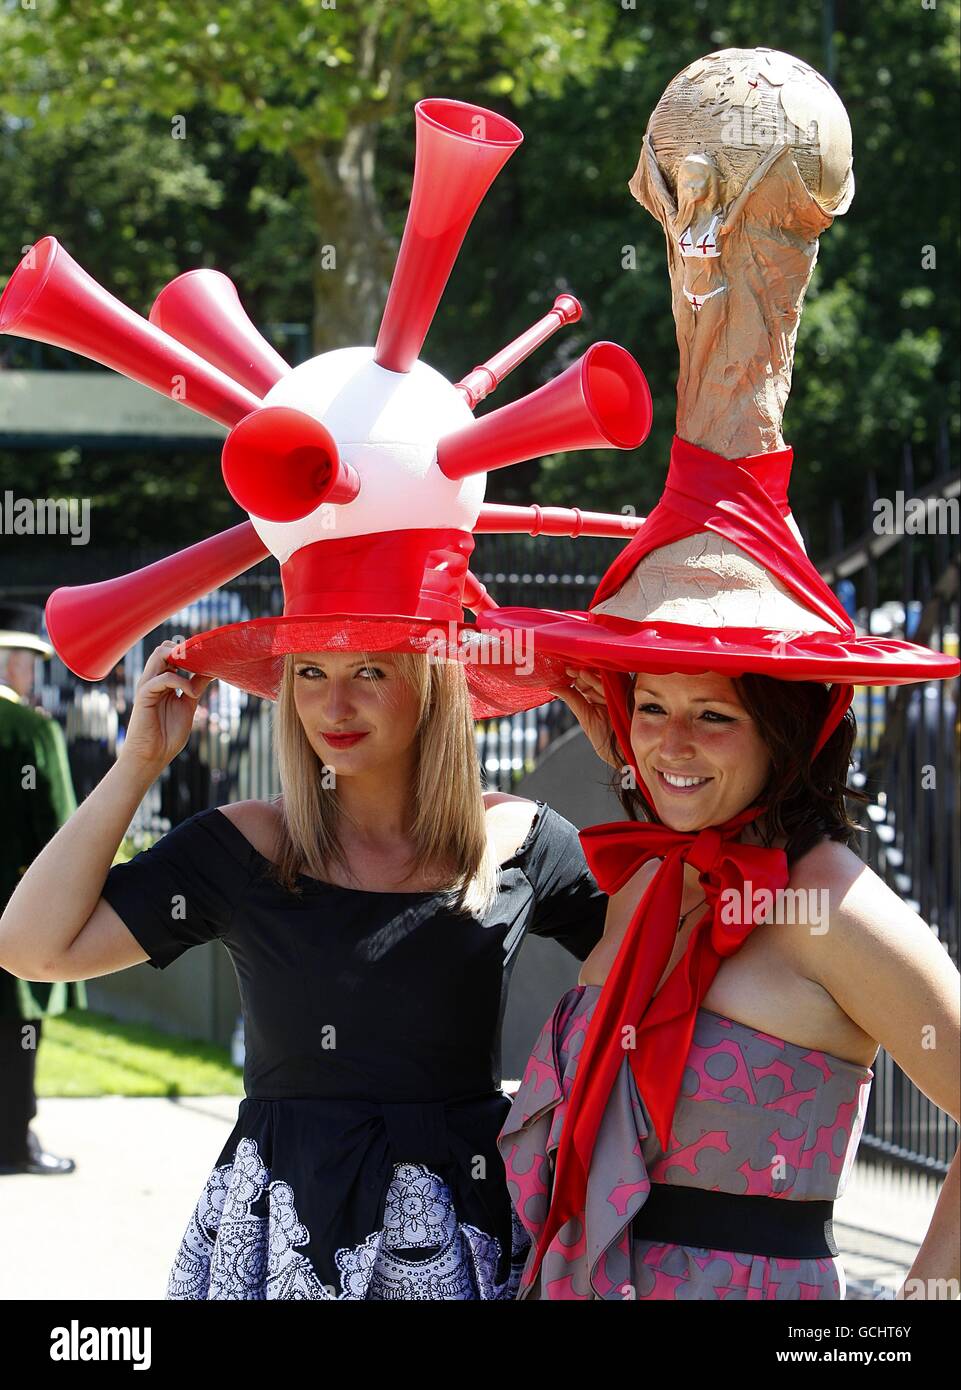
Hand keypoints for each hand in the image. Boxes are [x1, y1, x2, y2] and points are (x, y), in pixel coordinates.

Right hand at [117, 640, 215, 773]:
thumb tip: (210, 671)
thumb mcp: (188, 706)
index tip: (210, 657)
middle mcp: (154, 680)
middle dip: (184, 650)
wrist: (152, 756)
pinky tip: (191, 694)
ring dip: (180, 658)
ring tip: (197, 670)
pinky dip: (180, 681)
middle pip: (164, 648)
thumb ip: (195, 687)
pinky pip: (161, 678)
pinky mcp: (144, 696)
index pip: (173, 654)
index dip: (190, 652)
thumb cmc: (168, 735)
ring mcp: (148, 686)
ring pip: (159, 654)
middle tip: (203, 661)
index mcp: (164, 681)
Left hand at [548, 666, 622, 768]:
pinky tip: (593, 675)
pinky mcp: (630, 695)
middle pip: (594, 679)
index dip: (575, 677)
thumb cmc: (607, 742)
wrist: (626, 754)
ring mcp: (619, 695)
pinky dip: (605, 679)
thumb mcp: (586, 720)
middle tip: (570, 669)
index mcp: (595, 701)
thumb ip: (573, 700)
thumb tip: (553, 687)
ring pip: (604, 680)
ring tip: (578, 671)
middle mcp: (607, 696)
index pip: (585, 684)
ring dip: (591, 675)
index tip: (564, 671)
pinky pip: (617, 684)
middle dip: (582, 673)